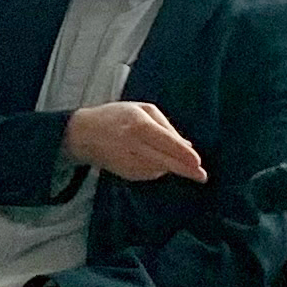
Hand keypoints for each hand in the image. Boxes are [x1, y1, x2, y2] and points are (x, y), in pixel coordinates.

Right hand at [62, 101, 204, 182]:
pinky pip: (150, 173)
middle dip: (185, 170)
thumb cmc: (116, 116)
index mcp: (138, 126)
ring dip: (171, 166)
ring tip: (171, 157)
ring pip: (160, 169)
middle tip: (202, 176)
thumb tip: (188, 146)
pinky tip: (152, 157)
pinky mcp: (127, 174)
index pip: (165, 142)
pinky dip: (158, 167)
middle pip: (164, 161)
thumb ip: (166, 126)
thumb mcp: (142, 110)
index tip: (198, 161)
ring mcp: (128, 162)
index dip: (182, 154)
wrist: (84, 135)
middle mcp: (133, 146)